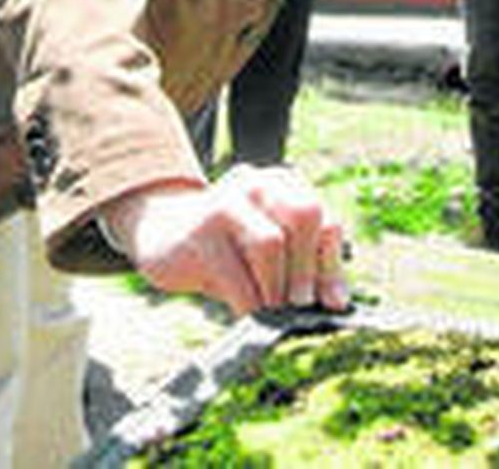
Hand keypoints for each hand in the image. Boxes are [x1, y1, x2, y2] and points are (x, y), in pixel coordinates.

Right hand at [100, 164, 348, 316]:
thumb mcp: (269, 245)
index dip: (331, 265)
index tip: (333, 303)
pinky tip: (249, 316)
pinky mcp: (201, 235)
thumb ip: (305, 265)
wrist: (162, 231)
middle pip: (305, 217)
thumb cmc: (228, 245)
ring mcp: (225, 204)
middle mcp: (256, 184)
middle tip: (303, 308)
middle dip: (309, 271)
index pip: (324, 218)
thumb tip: (336, 303)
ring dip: (279, 290)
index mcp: (281, 183)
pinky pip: (237, 278)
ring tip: (275, 313)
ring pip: (271, 243)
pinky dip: (251, 307)